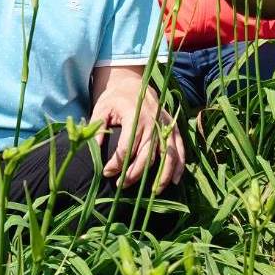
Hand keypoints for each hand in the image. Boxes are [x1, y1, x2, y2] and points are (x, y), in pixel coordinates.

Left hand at [90, 72, 185, 192]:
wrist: (132, 82)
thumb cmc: (114, 98)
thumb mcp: (101, 109)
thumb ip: (97, 130)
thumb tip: (94, 151)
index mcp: (134, 116)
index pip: (127, 146)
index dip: (117, 163)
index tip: (106, 172)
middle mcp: (153, 121)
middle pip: (146, 155)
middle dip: (134, 174)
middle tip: (121, 184)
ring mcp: (165, 124)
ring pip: (167, 155)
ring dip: (161, 175)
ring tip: (152, 192)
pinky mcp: (172, 126)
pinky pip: (180, 148)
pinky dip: (179, 165)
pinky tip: (174, 180)